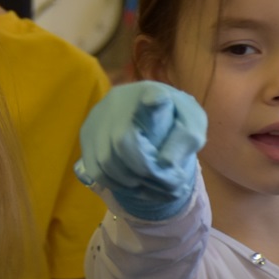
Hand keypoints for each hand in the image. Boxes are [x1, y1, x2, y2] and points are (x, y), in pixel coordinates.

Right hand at [75, 80, 206, 219]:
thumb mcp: (191, 127)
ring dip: (128, 181)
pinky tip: (131, 185)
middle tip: (164, 184)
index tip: (156, 101)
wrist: (151, 115)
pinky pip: (94, 168)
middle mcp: (118, 100)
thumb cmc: (174, 121)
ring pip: (105, 161)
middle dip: (144, 171)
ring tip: (149, 187)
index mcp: (152, 92)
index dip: (153, 99)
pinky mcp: (86, 134)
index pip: (151, 94)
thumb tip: (165, 162)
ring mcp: (97, 117)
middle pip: (123, 142)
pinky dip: (114, 183)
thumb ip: (186, 140)